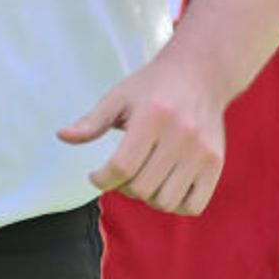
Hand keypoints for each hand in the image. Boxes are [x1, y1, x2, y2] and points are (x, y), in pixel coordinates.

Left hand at [56, 49, 223, 212]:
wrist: (200, 73)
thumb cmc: (152, 86)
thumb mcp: (118, 96)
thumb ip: (92, 121)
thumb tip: (61, 136)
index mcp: (152, 116)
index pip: (121, 167)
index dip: (101, 179)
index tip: (95, 175)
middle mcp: (180, 135)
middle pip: (142, 188)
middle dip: (123, 187)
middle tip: (121, 173)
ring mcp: (201, 151)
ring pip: (166, 202)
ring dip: (148, 197)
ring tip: (143, 178)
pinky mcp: (216, 163)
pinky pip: (193, 205)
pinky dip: (175, 204)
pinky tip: (165, 185)